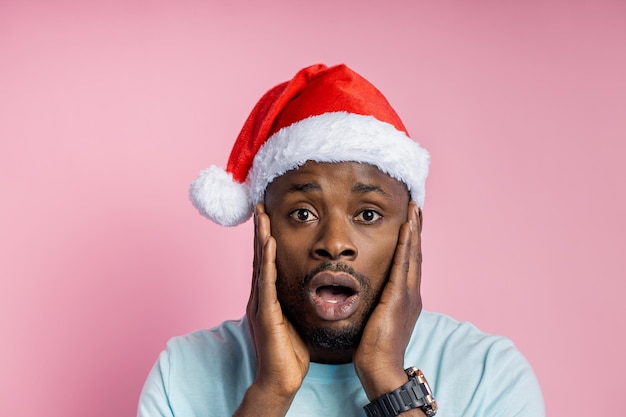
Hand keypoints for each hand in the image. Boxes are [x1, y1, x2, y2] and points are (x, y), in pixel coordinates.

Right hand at [235, 204, 309, 416]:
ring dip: (261, 239)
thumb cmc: (289, 353)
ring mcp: (260, 304)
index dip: (267, 238)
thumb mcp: (294, 319)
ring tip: (262, 217)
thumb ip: (295, 302)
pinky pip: (266, 283)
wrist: (280, 379)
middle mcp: (260, 296)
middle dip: (260, 231)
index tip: (269, 217)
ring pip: (260, 264)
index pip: (267, 261)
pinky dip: (267, 262)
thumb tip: (310, 288)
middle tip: (260, 207)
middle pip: (260, 257)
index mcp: (267, 297)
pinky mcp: (265, 314)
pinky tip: (270, 245)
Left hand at [353, 201, 422, 399]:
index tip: (410, 220)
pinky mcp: (398, 299)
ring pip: (412, 255)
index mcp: (406, 298)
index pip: (409, 262)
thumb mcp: (377, 318)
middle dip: (416, 229)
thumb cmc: (374, 348)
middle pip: (415, 253)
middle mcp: (412, 293)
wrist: (381, 369)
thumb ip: (377, 302)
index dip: (411, 240)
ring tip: (415, 209)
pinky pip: (402, 266)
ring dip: (414, 230)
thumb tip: (369, 292)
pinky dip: (406, 245)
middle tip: (416, 206)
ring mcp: (408, 296)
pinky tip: (406, 229)